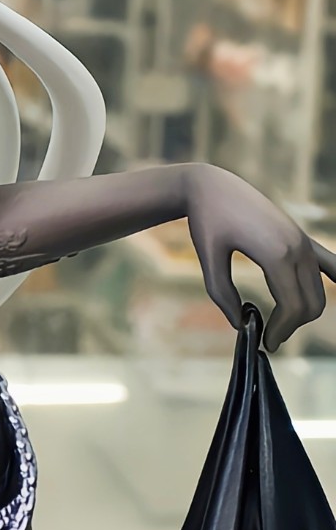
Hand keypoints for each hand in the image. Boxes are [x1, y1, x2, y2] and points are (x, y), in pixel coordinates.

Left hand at [184, 163, 335, 350]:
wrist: (213, 186)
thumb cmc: (207, 220)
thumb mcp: (208, 257)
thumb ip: (222, 293)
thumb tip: (239, 324)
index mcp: (276, 254)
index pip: (293, 307)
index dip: (281, 331)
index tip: (265, 343)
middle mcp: (297, 247)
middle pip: (310, 304)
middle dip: (291, 326)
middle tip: (267, 336)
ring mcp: (303, 241)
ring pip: (318, 291)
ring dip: (302, 312)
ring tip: (276, 322)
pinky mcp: (301, 237)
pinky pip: (330, 264)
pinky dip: (335, 280)